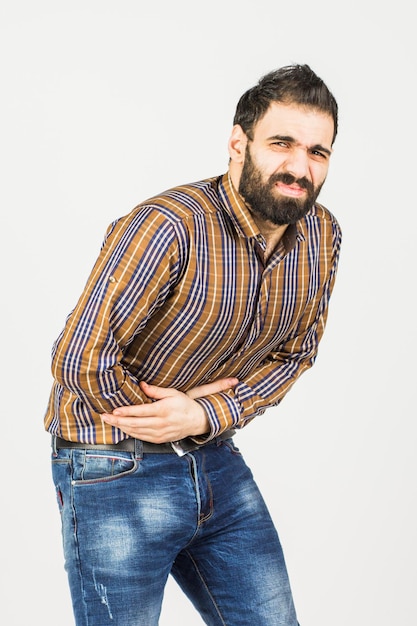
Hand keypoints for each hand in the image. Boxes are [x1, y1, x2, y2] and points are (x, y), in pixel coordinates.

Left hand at [100, 377, 237, 442]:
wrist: (196, 421)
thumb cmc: (184, 405)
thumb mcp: (172, 393)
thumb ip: (156, 390)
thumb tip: (141, 384)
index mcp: (163, 410)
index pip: (140, 412)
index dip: (126, 412)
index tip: (114, 410)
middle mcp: (160, 424)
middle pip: (134, 424)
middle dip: (117, 421)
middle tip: (104, 416)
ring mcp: (159, 433)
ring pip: (135, 432)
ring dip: (120, 427)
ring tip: (109, 421)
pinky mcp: (158, 439)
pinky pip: (140, 437)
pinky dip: (129, 432)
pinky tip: (122, 427)